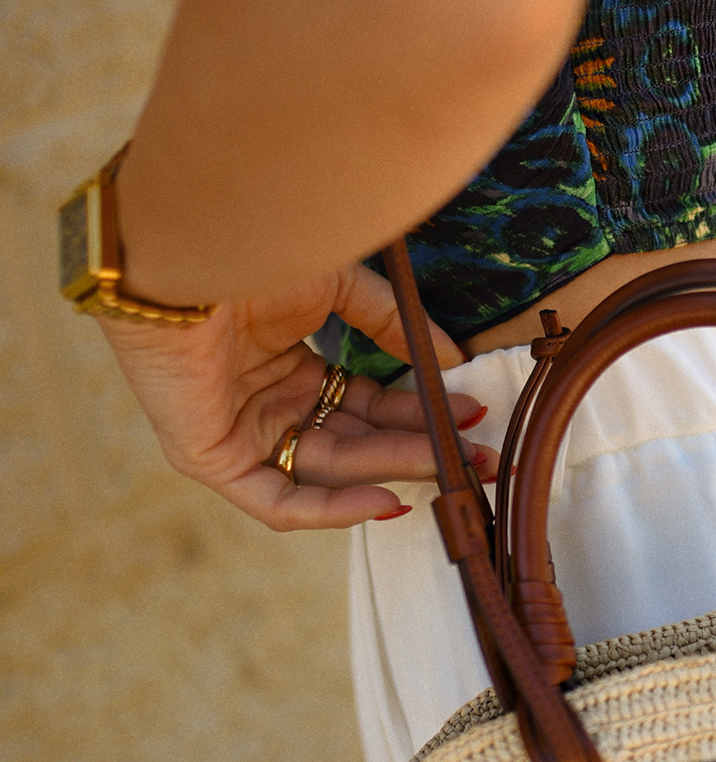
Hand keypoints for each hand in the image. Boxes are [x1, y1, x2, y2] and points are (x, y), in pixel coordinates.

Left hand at [96, 260, 496, 529]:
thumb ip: (394, 326)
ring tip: (449, 463)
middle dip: (419, 451)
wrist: (190, 251)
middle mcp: (266, 405)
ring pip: (327, 471)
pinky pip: (277, 502)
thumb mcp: (339, 288)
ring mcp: (238, 434)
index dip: (419, 414)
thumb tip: (455, 359)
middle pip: (354, 442)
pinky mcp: (211, 459)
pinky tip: (386, 497)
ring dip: (392, 470)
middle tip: (478, 457)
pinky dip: (332, 510)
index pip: (363, 406)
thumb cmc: (254, 255)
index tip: (472, 416)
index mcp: (289, 367)